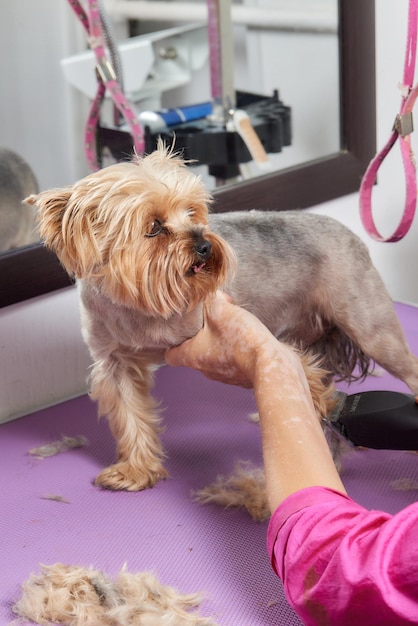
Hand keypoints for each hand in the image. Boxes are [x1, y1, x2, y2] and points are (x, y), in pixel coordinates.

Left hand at [165, 291, 299, 387]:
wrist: (271, 364)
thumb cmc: (241, 339)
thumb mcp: (220, 310)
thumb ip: (210, 300)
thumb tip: (210, 294)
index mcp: (192, 356)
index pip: (170, 356)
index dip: (171, 342)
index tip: (179, 330)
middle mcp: (205, 369)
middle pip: (195, 351)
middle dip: (202, 333)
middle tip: (214, 315)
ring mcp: (225, 376)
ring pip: (215, 354)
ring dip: (222, 339)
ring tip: (235, 322)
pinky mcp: (243, 376)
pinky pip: (235, 360)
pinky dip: (238, 349)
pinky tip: (248, 336)